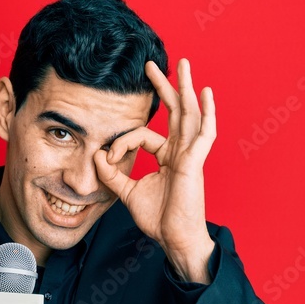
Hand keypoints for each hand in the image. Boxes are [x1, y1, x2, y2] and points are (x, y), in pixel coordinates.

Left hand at [93, 58, 216, 282]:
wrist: (174, 239)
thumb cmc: (159, 219)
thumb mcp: (127, 193)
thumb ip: (113, 175)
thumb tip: (97, 156)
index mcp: (168, 157)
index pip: (143, 135)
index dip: (122, 143)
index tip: (108, 159)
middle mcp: (181, 151)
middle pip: (175, 111)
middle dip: (164, 87)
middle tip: (152, 64)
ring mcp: (191, 155)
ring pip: (189, 114)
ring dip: (185, 88)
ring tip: (183, 64)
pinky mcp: (195, 163)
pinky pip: (205, 133)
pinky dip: (207, 113)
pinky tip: (206, 93)